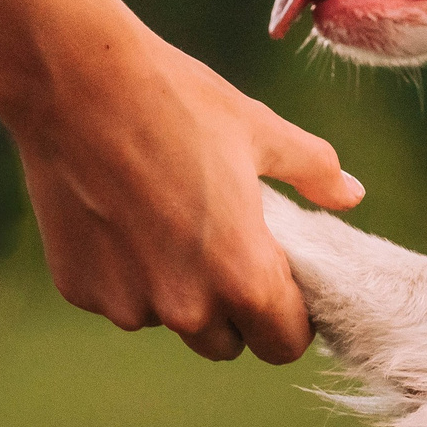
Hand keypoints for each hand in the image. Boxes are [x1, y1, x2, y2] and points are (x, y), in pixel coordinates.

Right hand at [5, 29, 361, 363]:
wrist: (74, 82)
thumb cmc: (177, 102)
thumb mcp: (260, 131)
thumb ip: (315, 173)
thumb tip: (352, 196)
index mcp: (243, 277)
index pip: (284, 344)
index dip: (289, 316)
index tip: (279, 281)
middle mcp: (185, 307)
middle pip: (225, 343)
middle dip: (231, 310)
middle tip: (221, 246)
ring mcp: (127, 303)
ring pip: (168, 319)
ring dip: (174, 290)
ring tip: (164, 219)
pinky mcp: (80, 291)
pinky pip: (118, 298)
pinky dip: (123, 272)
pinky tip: (118, 214)